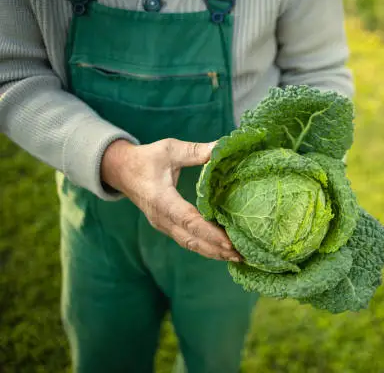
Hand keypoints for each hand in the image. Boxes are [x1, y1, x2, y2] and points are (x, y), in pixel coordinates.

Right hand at [100, 138, 241, 261]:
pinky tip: (222, 250)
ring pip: (190, 244)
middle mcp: (161, 218)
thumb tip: (221, 147)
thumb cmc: (145, 159)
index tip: (229, 241)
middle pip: (192, 240)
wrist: (120, 170)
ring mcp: (163, 225)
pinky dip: (205, 247)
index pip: (188, 221)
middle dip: (217, 249)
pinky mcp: (166, 226)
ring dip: (213, 252)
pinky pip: (187, 241)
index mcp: (161, 200)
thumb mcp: (169, 149)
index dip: (209, 233)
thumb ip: (195, 151)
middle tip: (241, 254)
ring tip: (237, 257)